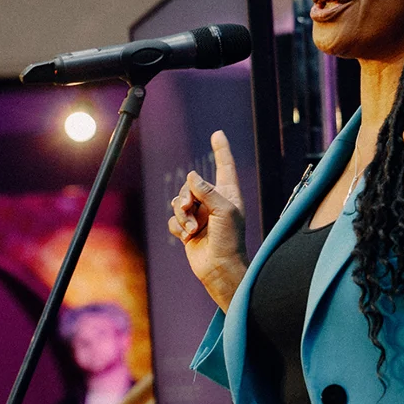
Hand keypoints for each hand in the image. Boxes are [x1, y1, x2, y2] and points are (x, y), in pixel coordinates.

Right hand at [168, 130, 249, 309]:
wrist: (220, 269)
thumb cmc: (230, 240)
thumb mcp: (224, 211)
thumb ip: (207, 191)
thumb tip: (192, 176)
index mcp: (228, 194)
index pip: (224, 166)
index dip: (221, 150)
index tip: (217, 134)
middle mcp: (213, 202)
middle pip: (191, 185)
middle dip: (186, 196)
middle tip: (189, 209)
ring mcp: (200, 216)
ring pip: (179, 202)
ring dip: (181, 214)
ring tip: (191, 228)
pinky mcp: (188, 229)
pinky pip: (174, 219)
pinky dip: (177, 226)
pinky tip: (186, 237)